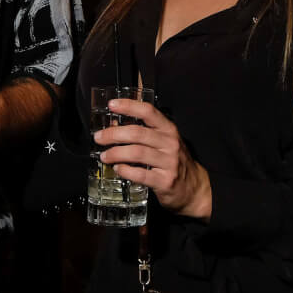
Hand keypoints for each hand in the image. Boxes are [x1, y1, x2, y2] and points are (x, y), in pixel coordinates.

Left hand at [96, 98, 211, 219]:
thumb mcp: (163, 142)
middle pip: (137, 133)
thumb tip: (113, 125)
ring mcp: (169, 162)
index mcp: (168, 130)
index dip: (128, 106)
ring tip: (104, 156)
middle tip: (99, 137)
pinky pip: (141, 174)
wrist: (194, 188)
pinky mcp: (165, 181)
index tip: (112, 105)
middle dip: (113, 134)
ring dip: (116, 153)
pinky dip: (126, 171)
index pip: (148, 111)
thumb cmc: (174, 162)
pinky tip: (118, 169)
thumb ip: (142, 133)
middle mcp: (170, 143)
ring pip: (137, 152)